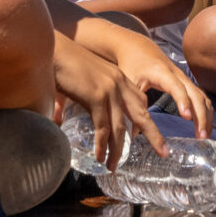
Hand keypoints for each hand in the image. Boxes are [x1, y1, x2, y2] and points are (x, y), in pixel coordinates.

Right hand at [51, 35, 163, 168]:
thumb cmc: (60, 64)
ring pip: (120, 127)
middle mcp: (119, 84)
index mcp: (118, 78)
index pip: (139, 101)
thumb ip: (75, 100)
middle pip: (142, 115)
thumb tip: (57, 121)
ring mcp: (109, 91)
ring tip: (113, 167)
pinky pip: (103, 128)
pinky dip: (102, 145)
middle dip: (154, 135)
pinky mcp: (96, 97)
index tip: (142, 135)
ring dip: (118, 150)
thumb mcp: (79, 82)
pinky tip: (100, 157)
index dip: (142, 119)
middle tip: (164, 152)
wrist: (51, 49)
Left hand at [105, 34, 214, 142]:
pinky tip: (203, 126)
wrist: (137, 47)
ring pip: (202, 97)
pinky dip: (205, 112)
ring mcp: (184, 79)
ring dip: (206, 116)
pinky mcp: (186, 83)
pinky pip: (201, 97)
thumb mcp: (128, 83)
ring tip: (204, 136)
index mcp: (162, 73)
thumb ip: (132, 105)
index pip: (177, 88)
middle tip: (201, 137)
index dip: (183, 101)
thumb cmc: (131, 65)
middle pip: (196, 94)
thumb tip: (134, 133)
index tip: (187, 117)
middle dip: (201, 115)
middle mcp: (178, 75)